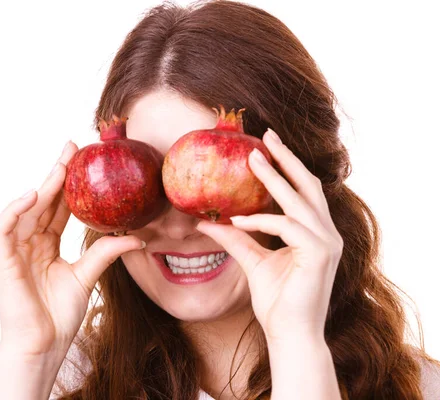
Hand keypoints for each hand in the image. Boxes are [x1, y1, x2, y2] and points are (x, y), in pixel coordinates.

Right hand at [0, 141, 143, 357]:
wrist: (43, 345)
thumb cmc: (60, 315)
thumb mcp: (87, 276)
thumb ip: (106, 253)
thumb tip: (137, 237)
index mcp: (47, 245)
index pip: (59, 208)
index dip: (69, 184)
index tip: (85, 160)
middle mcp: (30, 243)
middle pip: (44, 202)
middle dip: (57, 173)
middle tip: (74, 147)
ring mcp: (15, 250)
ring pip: (26, 209)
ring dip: (43, 185)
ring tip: (61, 165)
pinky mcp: (2, 260)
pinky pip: (3, 228)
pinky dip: (15, 210)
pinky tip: (33, 195)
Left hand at [196, 128, 343, 342]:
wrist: (290, 335)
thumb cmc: (277, 301)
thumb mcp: (252, 262)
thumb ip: (236, 239)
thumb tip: (207, 221)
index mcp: (315, 233)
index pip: (302, 192)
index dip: (286, 167)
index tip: (266, 146)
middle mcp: (325, 233)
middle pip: (308, 185)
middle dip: (286, 158)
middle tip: (265, 135)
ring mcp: (326, 243)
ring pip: (299, 200)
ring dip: (274, 178)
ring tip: (251, 160)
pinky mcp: (319, 254)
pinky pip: (287, 226)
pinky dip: (262, 220)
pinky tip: (238, 221)